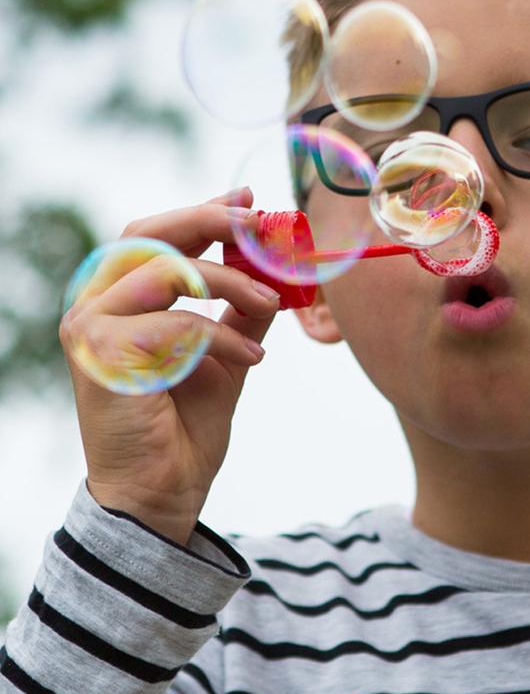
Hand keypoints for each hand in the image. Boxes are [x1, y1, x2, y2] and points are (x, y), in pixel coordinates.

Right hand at [60, 188, 279, 544]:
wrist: (162, 493)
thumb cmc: (186, 424)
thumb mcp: (226, 353)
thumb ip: (241, 309)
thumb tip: (275, 265)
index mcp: (119, 298)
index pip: (154, 235)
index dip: (202, 210)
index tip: (249, 199)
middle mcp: (95, 306)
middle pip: (147, 235)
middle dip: (210, 221)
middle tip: (259, 224)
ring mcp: (90, 330)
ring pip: (167, 273)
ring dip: (229, 281)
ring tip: (272, 302)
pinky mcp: (102, 359)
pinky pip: (177, 325)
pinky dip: (223, 336)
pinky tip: (254, 358)